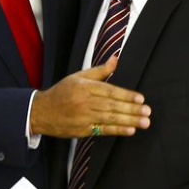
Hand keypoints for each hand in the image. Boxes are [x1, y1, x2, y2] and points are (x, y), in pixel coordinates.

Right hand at [30, 55, 150, 137]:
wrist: (41, 111)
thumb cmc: (61, 92)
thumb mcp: (78, 76)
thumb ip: (99, 70)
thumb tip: (115, 58)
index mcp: (84, 86)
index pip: (109, 91)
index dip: (126, 95)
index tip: (141, 98)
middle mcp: (84, 101)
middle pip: (111, 105)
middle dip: (132, 109)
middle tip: (147, 111)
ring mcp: (83, 117)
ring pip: (109, 118)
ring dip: (129, 120)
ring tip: (144, 122)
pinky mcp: (82, 130)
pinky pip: (102, 130)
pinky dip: (117, 130)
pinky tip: (130, 130)